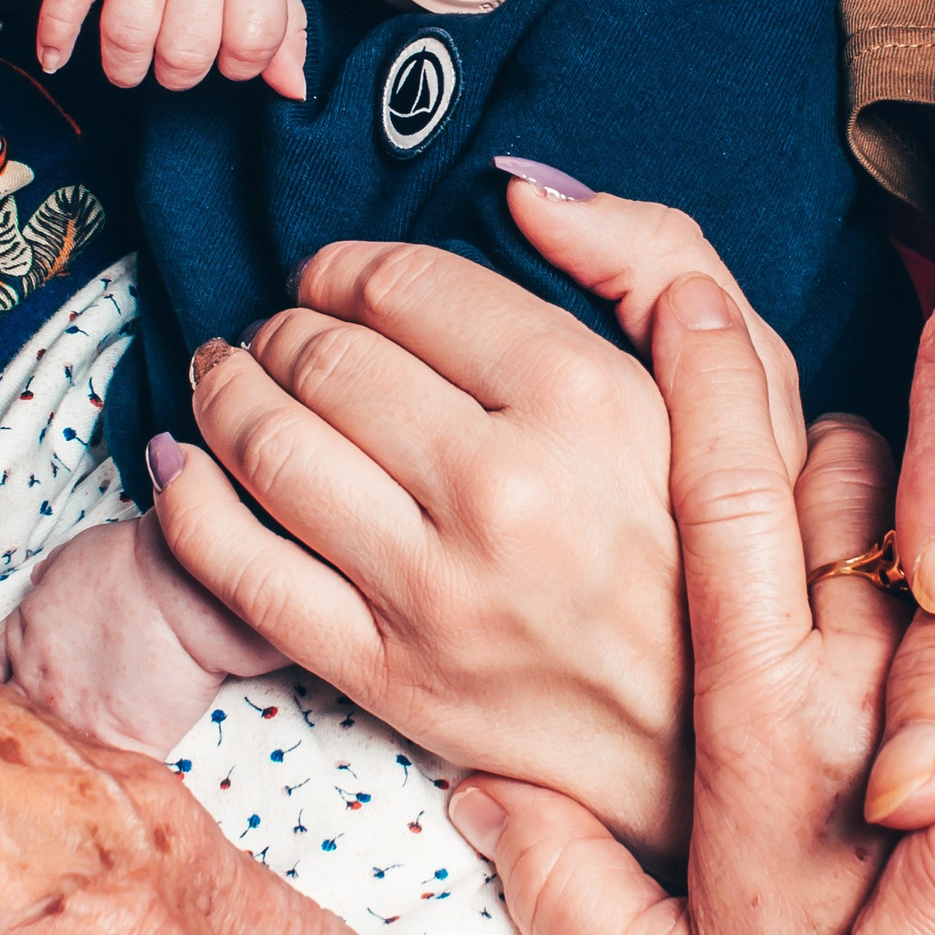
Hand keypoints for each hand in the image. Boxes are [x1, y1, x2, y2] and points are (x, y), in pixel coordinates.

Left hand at [0, 505, 276, 757]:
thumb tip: (40, 579)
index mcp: (23, 635)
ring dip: (54, 766)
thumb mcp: (77, 555)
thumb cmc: (136, 563)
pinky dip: (112, 784)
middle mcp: (37, 684)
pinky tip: (114, 791)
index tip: (0, 693)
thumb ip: (53, 575)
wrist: (183, 592)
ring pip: (47, 759)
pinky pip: (108, 778)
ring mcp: (75, 720)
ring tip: (59, 781)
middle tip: (22, 745)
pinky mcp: (122, 745)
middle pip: (2, 724)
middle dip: (11, 733)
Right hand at [21, 0, 306, 95]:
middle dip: (178, 74)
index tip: (229, 52)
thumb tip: (291, 91)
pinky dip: (55, 31)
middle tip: (174, 59)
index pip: (252, 42)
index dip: (241, 64)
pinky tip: (55, 57)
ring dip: (124, 67)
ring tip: (129, 64)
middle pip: (185, 50)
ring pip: (126, 33)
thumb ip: (287, 26)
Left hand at [158, 179, 805, 869]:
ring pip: (266, 447)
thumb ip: (653, 257)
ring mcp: (435, 592)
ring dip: (221, 391)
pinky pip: (238, 570)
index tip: (337, 279)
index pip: (403, 285)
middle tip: (279, 331)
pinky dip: (186, 502)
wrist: (716, 742)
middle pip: (321, 358)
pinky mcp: (387, 677)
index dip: (344, 266)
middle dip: (279, 326)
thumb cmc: (726, 552)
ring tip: (227, 378)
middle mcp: (504, 490)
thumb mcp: (749, 382)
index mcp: (586, 399)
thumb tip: (522, 193)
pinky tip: (184, 467)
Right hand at [441, 279, 903, 934]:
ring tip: (858, 484)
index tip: (661, 274)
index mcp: (768, 732)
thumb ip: (564, 887)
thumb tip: (482, 788)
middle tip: (743, 361)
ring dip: (895, 466)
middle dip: (790, 388)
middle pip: (842, 460)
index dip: (693, 366)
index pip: (726, 499)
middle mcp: (883, 684)